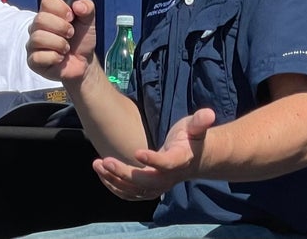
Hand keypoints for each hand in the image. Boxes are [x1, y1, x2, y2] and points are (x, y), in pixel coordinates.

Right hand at [26, 0, 97, 82]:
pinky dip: (54, 57)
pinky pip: (37, 56)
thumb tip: (77, 5)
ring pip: (38, 38)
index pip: (47, 1)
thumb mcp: (89, 21)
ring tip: (66, 48)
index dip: (61, 8)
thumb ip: (88, 8)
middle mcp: (37, 27)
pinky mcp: (32, 61)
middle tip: (71, 34)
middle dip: (61, 27)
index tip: (72, 17)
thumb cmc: (82, 40)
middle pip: (40, 19)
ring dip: (59, 43)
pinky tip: (60, 58)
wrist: (84, 63)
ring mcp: (33, 44)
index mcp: (48, 13)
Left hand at [92, 108, 215, 200]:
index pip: (166, 164)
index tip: (136, 152)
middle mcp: (168, 178)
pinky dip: (114, 186)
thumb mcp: (196, 126)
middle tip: (104, 160)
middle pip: (145, 182)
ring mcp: (158, 186)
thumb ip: (200, 121)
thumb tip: (209, 113)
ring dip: (114, 180)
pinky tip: (101, 172)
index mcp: (179, 161)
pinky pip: (129, 193)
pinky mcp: (148, 189)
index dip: (153, 160)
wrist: (195, 159)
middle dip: (123, 173)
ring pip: (134, 191)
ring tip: (97, 164)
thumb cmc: (193, 138)